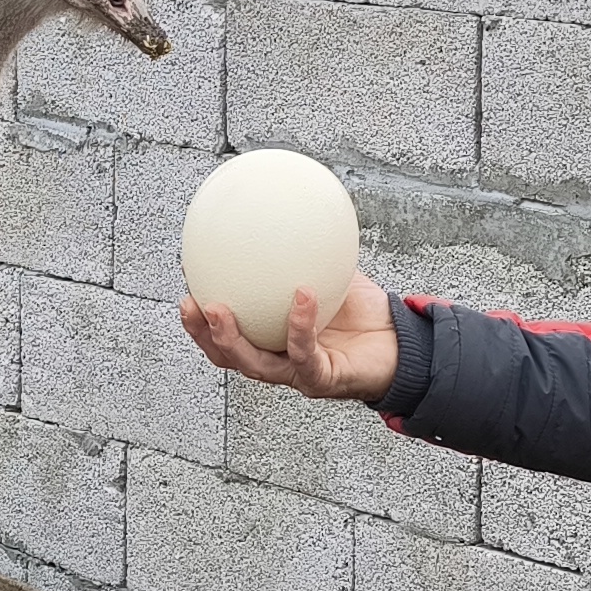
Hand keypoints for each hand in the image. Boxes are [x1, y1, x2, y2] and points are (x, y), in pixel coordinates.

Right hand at [178, 274, 398, 402]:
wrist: (402, 346)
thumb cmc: (366, 316)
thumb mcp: (333, 275)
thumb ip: (310, 252)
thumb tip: (293, 210)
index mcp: (273, 341)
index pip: (228, 333)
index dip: (202, 314)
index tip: (188, 281)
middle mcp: (280, 361)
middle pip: (227, 356)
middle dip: (202, 333)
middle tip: (189, 303)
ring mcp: (299, 374)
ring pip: (253, 365)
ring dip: (231, 339)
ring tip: (218, 310)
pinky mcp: (323, 379)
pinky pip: (306, 352)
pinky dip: (300, 324)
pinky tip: (301, 295)